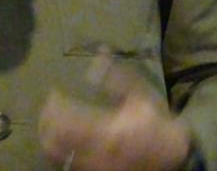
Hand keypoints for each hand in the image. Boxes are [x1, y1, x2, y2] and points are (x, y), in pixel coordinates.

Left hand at [39, 53, 191, 170]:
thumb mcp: (139, 94)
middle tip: (48, 107)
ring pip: (58, 154)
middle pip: (55, 140)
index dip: (54, 106)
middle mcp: (96, 149)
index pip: (67, 119)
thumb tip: (98, 56)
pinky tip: (62, 138)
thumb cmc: (154, 120)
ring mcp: (94, 164)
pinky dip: (59, 150)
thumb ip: (116, 77)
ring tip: (49, 122)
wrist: (171, 152)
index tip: (53, 93)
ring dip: (48, 137)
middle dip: (46, 122)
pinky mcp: (95, 170)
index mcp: (106, 128)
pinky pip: (69, 162)